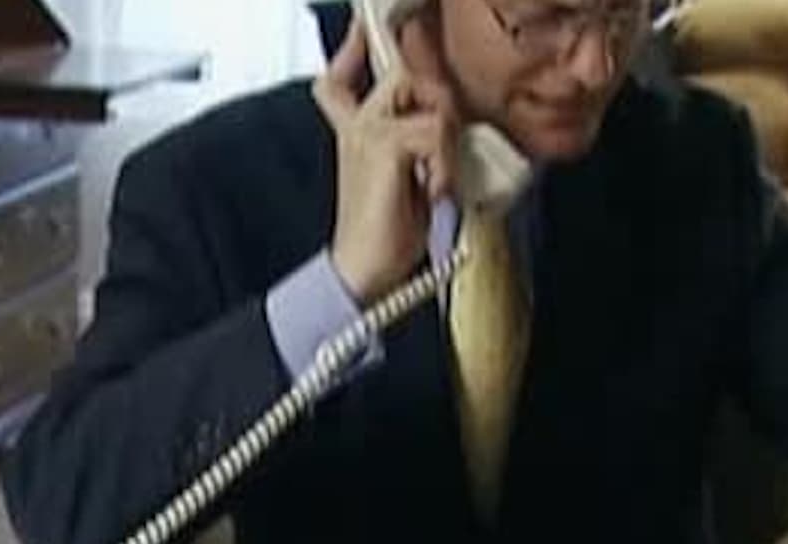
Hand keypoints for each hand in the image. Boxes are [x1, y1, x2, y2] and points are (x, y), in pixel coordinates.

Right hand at [312, 13, 459, 303]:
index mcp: (356, 132)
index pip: (341, 78)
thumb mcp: (407, 180)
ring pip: (430, 105)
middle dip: (436, 101)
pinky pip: (435, 132)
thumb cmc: (388, 233)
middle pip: (402, 73)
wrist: (364, 270)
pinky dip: (444, 166)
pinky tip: (432, 193)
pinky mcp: (382, 146)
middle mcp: (356, 126)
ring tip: (435, 183)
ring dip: (447, 148)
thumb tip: (446, 123)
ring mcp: (367, 132)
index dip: (353, 48)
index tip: (361, 29)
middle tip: (441, 151)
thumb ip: (418, 147)